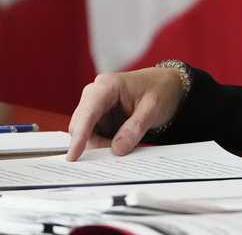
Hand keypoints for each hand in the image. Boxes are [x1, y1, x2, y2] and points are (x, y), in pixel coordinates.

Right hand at [66, 67, 185, 160]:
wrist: (168, 85)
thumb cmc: (160, 89)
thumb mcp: (153, 109)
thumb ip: (135, 128)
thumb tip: (117, 149)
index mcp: (107, 85)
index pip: (88, 112)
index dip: (79, 135)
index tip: (74, 155)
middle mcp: (96, 94)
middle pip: (81, 124)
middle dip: (94, 143)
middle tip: (115, 155)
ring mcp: (96, 106)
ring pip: (86, 132)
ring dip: (100, 145)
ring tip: (125, 145)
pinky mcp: (100, 117)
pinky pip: (95, 135)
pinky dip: (105, 144)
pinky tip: (121, 144)